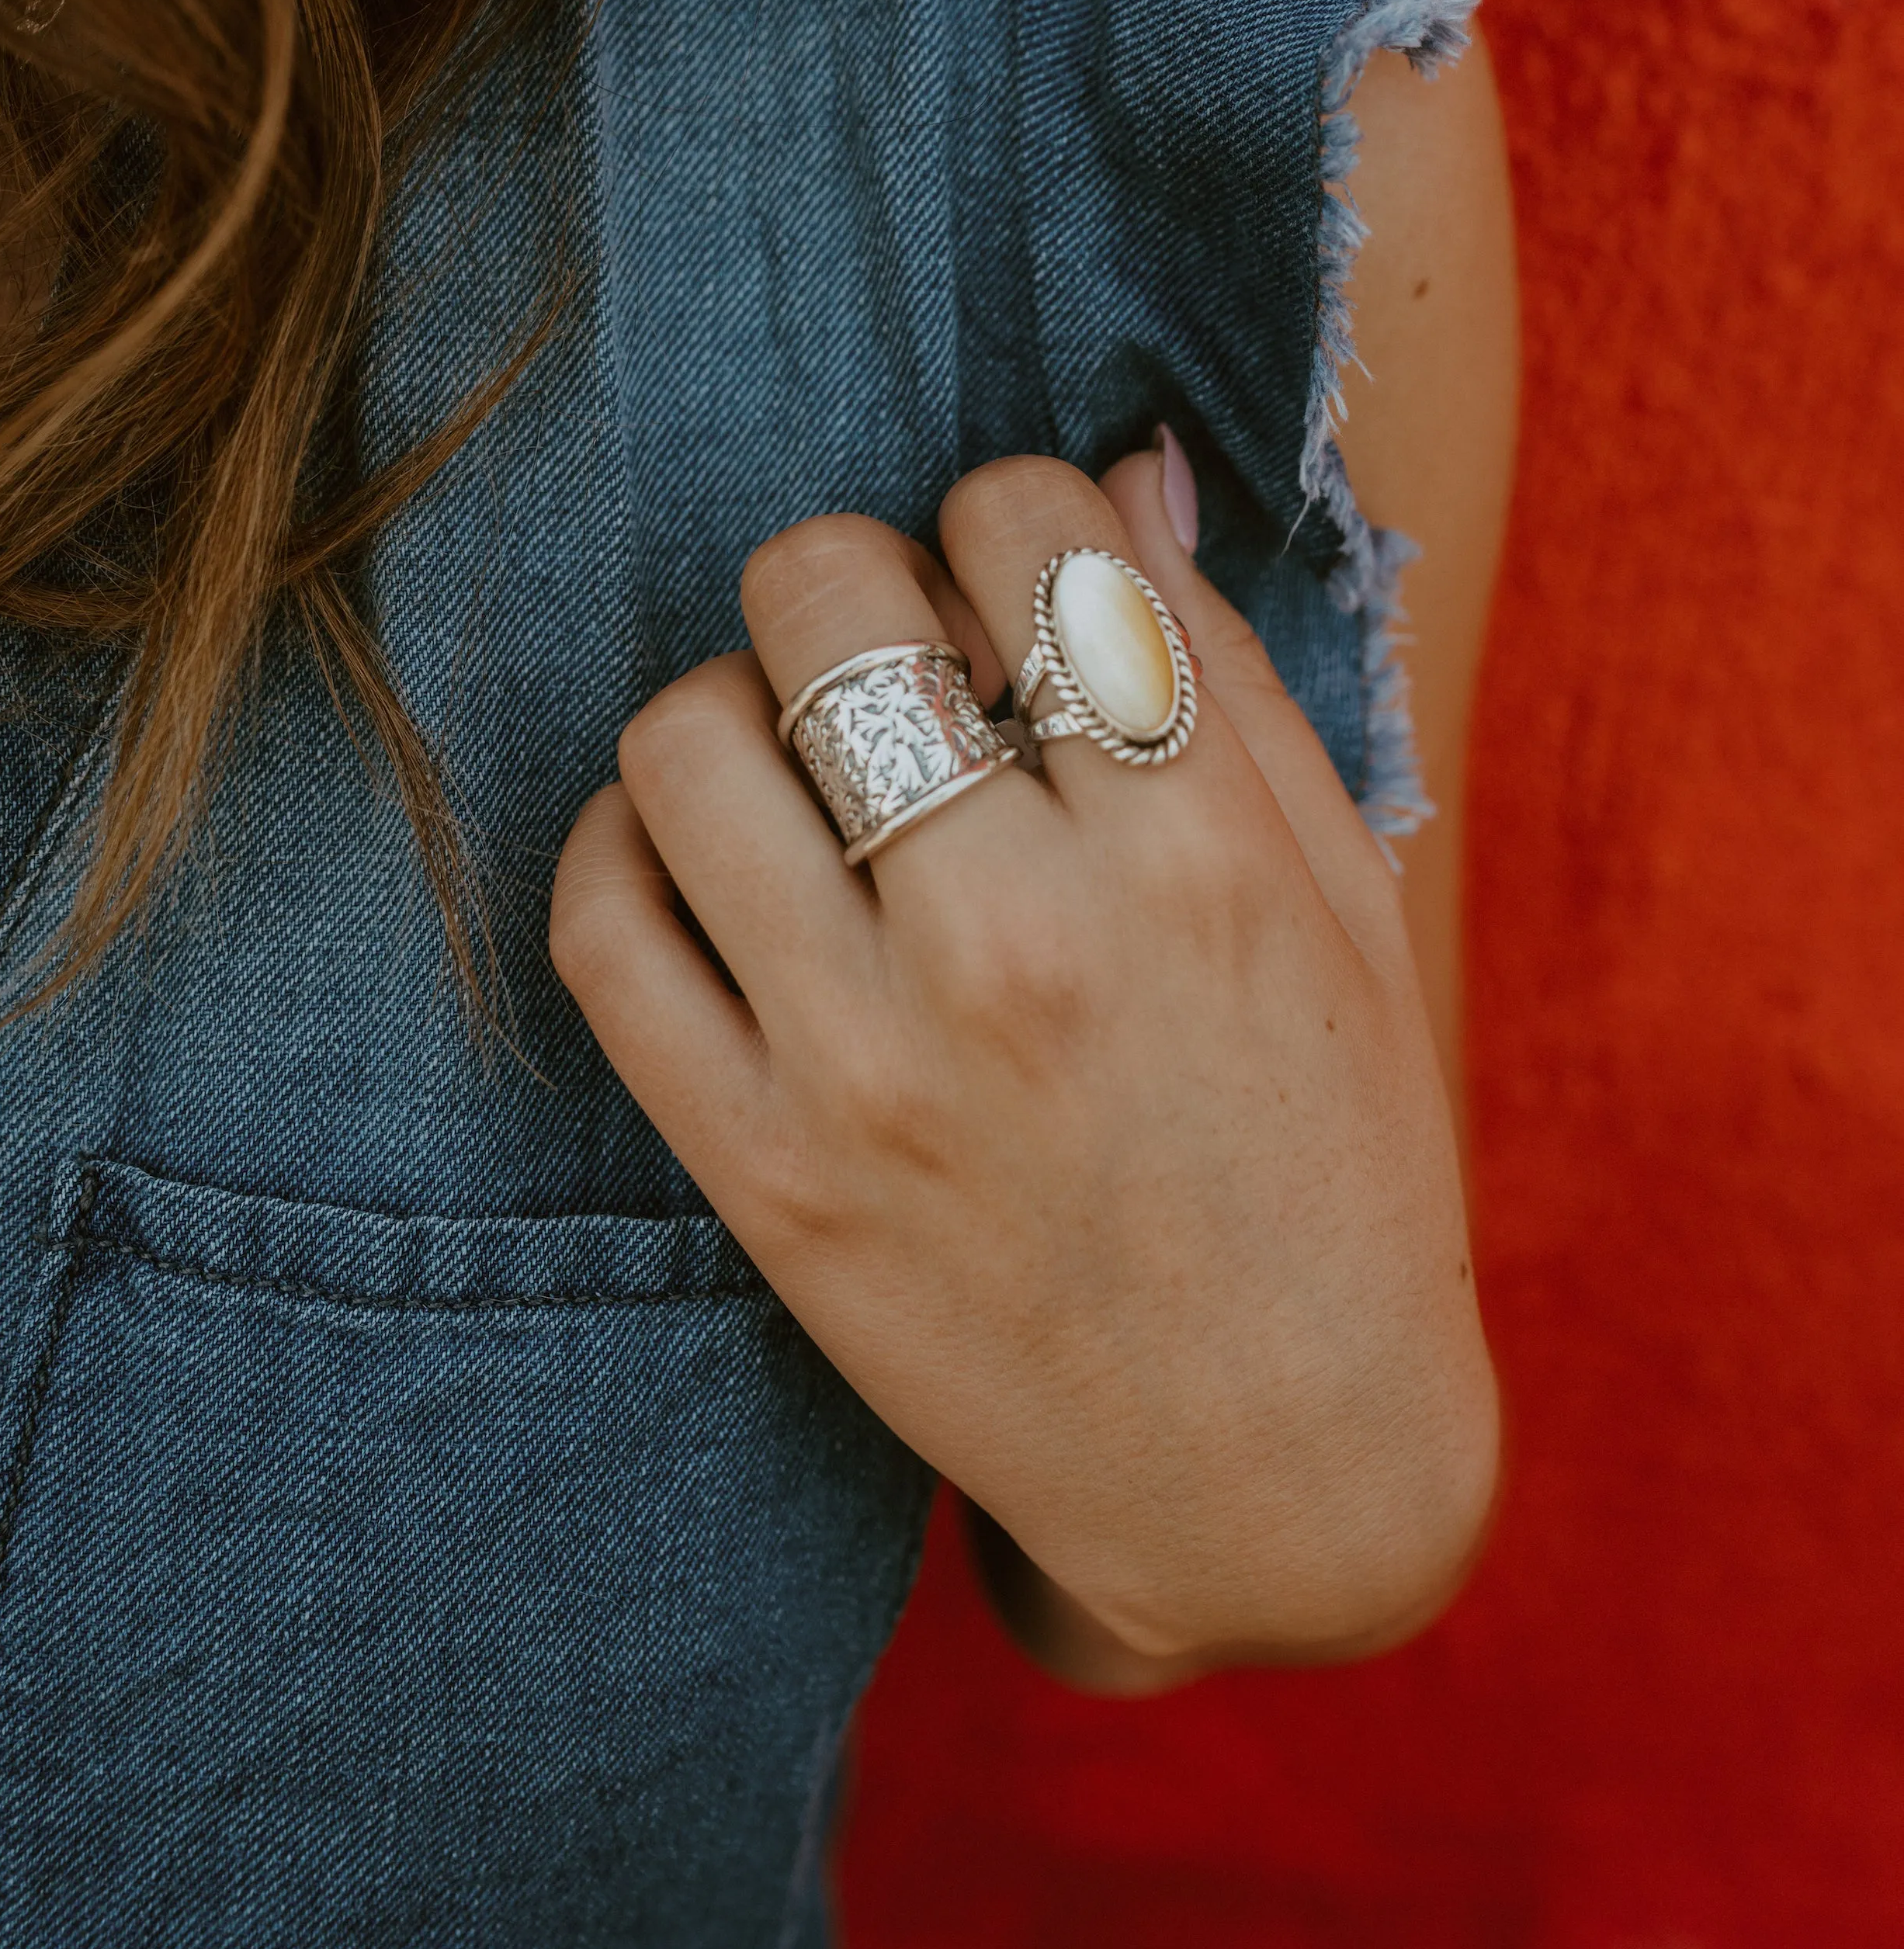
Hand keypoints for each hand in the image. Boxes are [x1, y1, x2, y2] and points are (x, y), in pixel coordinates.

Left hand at [550, 451, 1497, 1666]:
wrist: (1278, 1471)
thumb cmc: (1341, 1168)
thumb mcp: (1348, 909)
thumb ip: (1231, 683)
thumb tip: (1123, 477)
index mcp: (1199, 858)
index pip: (1025, 521)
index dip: (1010, 521)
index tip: (1017, 596)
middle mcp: (1025, 943)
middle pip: (823, 591)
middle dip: (855, 584)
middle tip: (896, 667)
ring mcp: (871, 1067)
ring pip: (685, 735)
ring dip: (736, 710)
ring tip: (805, 778)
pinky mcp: (760, 1176)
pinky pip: (600, 922)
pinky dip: (628, 848)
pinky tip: (710, 867)